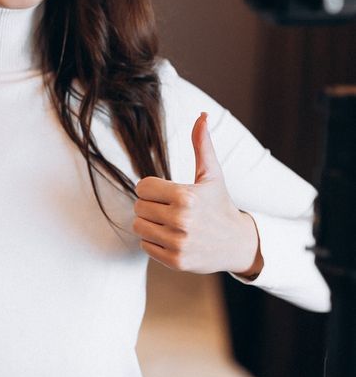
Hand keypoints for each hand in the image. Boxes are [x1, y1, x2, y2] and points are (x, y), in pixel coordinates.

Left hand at [132, 112, 262, 276]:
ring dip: (150, 224)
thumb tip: (202, 116)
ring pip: (138, 227)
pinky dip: (154, 242)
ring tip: (171, 224)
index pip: (142, 187)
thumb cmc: (220, 205)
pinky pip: (145, 246)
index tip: (167, 193)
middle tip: (169, 209)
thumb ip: (202, 146)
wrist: (238, 243)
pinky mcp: (175, 261)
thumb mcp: (212, 175)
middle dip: (150, 206)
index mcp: (186, 196)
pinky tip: (173, 239)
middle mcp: (181, 221)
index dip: (152, 189)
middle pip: (138, 207)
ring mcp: (178, 243)